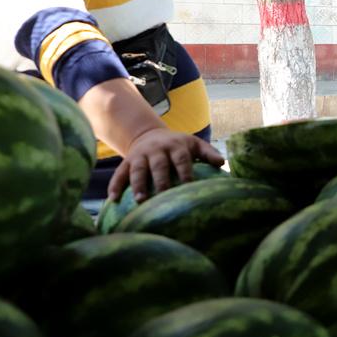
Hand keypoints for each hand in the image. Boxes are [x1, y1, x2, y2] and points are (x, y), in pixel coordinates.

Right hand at [107, 127, 224, 202]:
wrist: (149, 135)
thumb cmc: (178, 145)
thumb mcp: (194, 144)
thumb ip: (208, 153)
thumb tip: (222, 163)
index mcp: (176, 146)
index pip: (181, 159)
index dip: (185, 171)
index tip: (188, 186)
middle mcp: (157, 150)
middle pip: (159, 165)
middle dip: (161, 180)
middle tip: (163, 195)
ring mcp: (140, 156)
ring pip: (138, 170)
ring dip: (138, 185)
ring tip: (140, 200)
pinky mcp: (126, 162)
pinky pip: (119, 174)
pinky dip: (115, 186)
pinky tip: (113, 200)